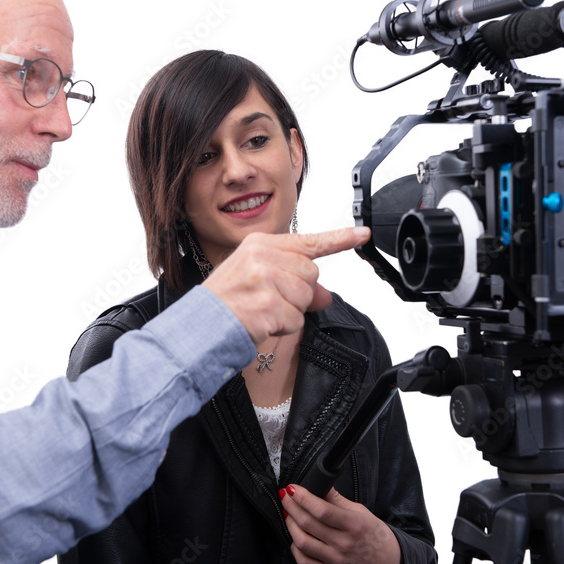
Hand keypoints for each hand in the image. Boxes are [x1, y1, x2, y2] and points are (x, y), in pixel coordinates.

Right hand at [202, 227, 369, 345]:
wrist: (201, 324)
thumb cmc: (227, 300)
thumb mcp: (259, 281)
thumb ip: (295, 283)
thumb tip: (325, 296)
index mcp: (260, 245)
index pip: (308, 241)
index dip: (339, 239)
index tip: (361, 234)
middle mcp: (263, 257)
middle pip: (311, 274)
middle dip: (298, 293)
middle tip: (270, 299)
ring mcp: (265, 280)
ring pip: (306, 298)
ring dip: (290, 312)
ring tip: (261, 310)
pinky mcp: (269, 305)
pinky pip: (296, 320)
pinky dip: (282, 328)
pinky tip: (261, 322)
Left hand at [279, 484, 400, 563]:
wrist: (387, 562)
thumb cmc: (374, 534)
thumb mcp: (360, 511)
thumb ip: (337, 499)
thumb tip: (320, 484)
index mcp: (354, 525)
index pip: (322, 510)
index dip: (303, 497)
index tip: (292, 488)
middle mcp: (344, 544)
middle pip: (308, 524)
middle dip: (291, 507)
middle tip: (285, 497)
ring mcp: (336, 560)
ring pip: (302, 542)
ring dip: (290, 525)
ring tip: (289, 515)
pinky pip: (304, 562)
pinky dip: (295, 548)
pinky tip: (295, 538)